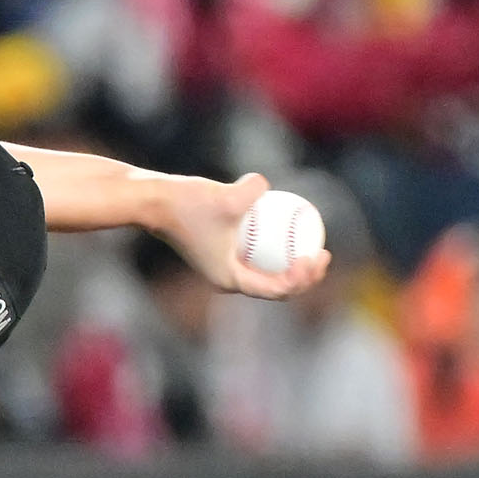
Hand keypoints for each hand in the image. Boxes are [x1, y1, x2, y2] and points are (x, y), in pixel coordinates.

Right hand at [154, 172, 330, 299]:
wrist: (155, 201)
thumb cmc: (187, 204)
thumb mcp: (225, 198)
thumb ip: (253, 190)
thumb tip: (267, 187)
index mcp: (230, 280)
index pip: (276, 290)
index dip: (302, 279)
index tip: (315, 255)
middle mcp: (228, 279)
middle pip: (276, 288)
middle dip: (305, 278)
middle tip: (323, 254)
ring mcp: (225, 267)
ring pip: (268, 273)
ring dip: (293, 266)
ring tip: (315, 246)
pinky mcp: (222, 251)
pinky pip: (257, 254)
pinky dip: (276, 247)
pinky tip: (291, 224)